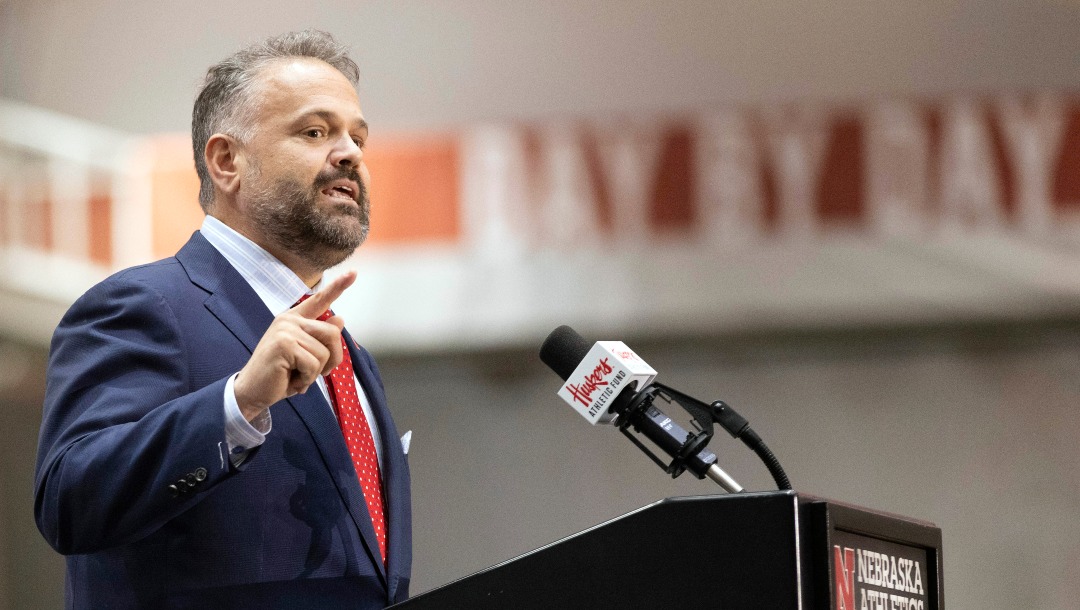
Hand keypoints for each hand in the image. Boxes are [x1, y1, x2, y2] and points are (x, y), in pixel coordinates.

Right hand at [234, 271, 355, 421]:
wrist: (252, 391)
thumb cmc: (280, 375)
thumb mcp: (305, 356)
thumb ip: (320, 338)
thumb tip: (340, 319)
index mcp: (294, 319)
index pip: (319, 301)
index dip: (338, 287)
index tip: (353, 273)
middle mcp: (289, 320)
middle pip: (332, 334)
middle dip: (331, 360)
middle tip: (313, 374)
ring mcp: (285, 330)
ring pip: (324, 353)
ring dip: (315, 373)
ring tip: (296, 376)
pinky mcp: (284, 344)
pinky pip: (313, 364)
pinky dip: (306, 379)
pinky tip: (292, 381)